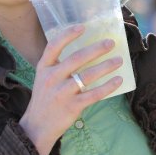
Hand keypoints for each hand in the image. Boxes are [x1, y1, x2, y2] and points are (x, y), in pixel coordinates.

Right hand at [19, 25, 123, 154]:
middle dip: (96, 49)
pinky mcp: (72, 106)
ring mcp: (61, 93)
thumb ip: (58, 66)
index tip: (82, 27)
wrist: (36, 127)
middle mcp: (51, 78)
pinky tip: (118, 80)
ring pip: (87, 76)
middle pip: (76, 58)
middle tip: (111, 43)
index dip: (68, 35)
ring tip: (119, 61)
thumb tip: (86, 51)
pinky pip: (94, 94)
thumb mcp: (44, 78)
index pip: (53, 46)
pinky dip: (108, 86)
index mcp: (44, 68)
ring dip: (106, 66)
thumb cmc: (45, 99)